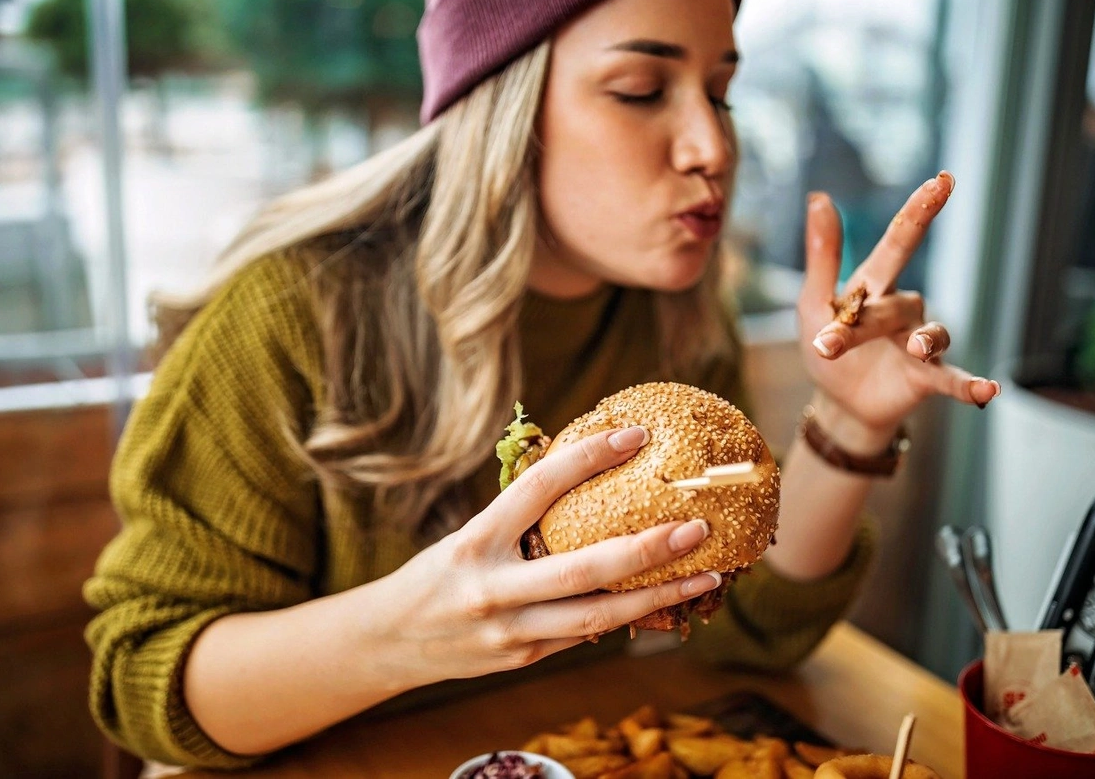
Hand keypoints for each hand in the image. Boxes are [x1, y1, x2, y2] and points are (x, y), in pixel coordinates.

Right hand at [369, 426, 718, 688]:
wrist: (388, 641)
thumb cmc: (437, 575)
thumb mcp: (468, 535)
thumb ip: (521, 517)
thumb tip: (590, 476)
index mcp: (476, 540)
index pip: (539, 487)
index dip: (590, 457)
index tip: (636, 435)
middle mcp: (493, 588)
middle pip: (584, 569)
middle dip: (648, 548)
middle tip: (697, 526)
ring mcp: (511, 631)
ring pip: (598, 616)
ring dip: (658, 596)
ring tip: (706, 574)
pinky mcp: (524, 659)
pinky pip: (586, 636)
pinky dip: (628, 616)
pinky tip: (666, 600)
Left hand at [798, 172, 1000, 437]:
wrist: (837, 401)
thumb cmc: (826, 342)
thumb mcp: (814, 301)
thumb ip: (823, 254)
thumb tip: (819, 196)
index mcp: (873, 286)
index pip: (899, 242)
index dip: (919, 212)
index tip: (942, 181)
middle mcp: (902, 309)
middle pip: (893, 304)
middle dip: (869, 318)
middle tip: (836, 335)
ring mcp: (918, 343)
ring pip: (928, 335)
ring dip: (923, 341)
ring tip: (916, 347)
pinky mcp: (926, 378)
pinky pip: (952, 379)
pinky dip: (970, 385)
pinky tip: (989, 391)